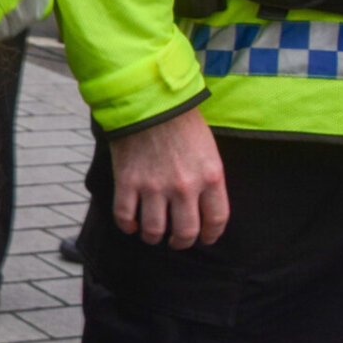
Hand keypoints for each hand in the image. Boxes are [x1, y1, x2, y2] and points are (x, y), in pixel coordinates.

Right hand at [109, 109, 229, 248]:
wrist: (149, 100)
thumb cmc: (181, 121)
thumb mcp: (208, 150)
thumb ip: (208, 179)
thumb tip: (202, 206)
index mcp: (210, 177)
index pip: (216, 220)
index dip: (211, 234)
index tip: (205, 237)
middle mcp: (184, 187)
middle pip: (186, 232)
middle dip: (181, 242)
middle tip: (177, 241)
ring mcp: (154, 186)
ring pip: (154, 230)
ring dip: (154, 237)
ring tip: (152, 234)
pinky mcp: (128, 182)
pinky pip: (125, 216)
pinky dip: (127, 226)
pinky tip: (131, 225)